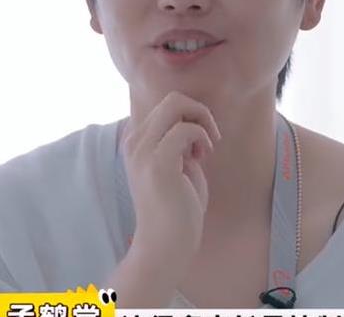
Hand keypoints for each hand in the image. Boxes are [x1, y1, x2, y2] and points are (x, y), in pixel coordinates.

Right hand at [121, 91, 221, 279]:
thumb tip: (194, 119)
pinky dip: (202, 137)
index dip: (190, 117)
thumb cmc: (177, 208)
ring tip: (204, 150)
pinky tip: (202, 157)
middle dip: (199, 111)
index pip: (166, 105)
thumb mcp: (177, 164)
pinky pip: (186, 129)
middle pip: (172, 98)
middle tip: (209, 138)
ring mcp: (143, 151)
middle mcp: (134, 141)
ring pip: (176, 105)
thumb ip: (178, 140)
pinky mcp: (158, 163)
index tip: (199, 144)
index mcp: (136, 141)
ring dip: (202, 122)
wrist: (165, 245)